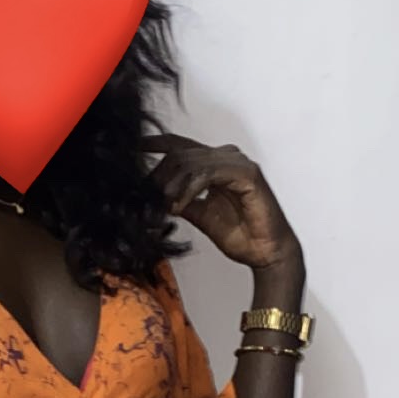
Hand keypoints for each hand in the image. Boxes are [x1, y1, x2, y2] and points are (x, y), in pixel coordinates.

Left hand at [143, 133, 301, 275]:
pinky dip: (189, 190)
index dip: (154, 144)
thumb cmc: (241, 235)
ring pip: (191, 162)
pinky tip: (179, 206)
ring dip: (172, 186)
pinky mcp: (246, 173)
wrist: (266, 253)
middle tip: (147, 198)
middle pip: (179, 154)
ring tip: (164, 206)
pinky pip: (207, 174)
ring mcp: (237, 162)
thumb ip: (180, 201)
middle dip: (159, 176)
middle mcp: (226, 156)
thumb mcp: (199, 215)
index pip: (179, 145)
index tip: (132, 149)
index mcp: (215, 163)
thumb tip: (155, 196)